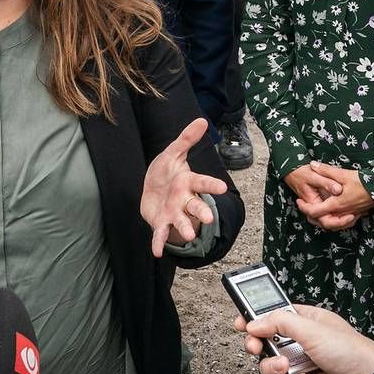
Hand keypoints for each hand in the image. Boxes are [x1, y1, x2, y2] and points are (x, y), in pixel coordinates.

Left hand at [140, 118, 228, 256]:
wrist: (152, 190)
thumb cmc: (166, 171)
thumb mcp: (173, 152)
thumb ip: (186, 139)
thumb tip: (202, 120)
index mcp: (188, 181)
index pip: (202, 182)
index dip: (211, 186)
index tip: (221, 189)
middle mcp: (184, 199)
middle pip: (196, 206)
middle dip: (202, 212)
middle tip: (209, 219)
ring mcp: (174, 212)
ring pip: (181, 222)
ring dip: (185, 229)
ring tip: (188, 237)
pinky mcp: (162, 223)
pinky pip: (161, 234)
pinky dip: (160, 243)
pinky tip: (158, 252)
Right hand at [235, 304, 373, 373]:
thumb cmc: (350, 350)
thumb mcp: (312, 328)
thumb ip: (280, 323)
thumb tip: (254, 322)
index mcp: (307, 321)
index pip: (275, 315)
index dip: (257, 317)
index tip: (240, 320)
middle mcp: (303, 342)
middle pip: (267, 342)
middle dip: (257, 344)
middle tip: (254, 346)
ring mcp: (302, 364)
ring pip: (272, 366)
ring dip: (274, 367)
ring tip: (285, 367)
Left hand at [297, 162, 373, 230]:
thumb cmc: (363, 182)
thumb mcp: (343, 174)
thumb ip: (326, 170)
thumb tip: (312, 165)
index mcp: (335, 205)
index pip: (314, 212)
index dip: (304, 207)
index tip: (298, 200)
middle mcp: (341, 213)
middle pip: (321, 222)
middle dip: (311, 216)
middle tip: (305, 206)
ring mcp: (349, 215)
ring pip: (332, 224)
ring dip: (322, 219)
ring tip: (317, 210)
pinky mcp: (356, 214)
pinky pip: (342, 223)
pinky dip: (335, 221)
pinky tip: (334, 213)